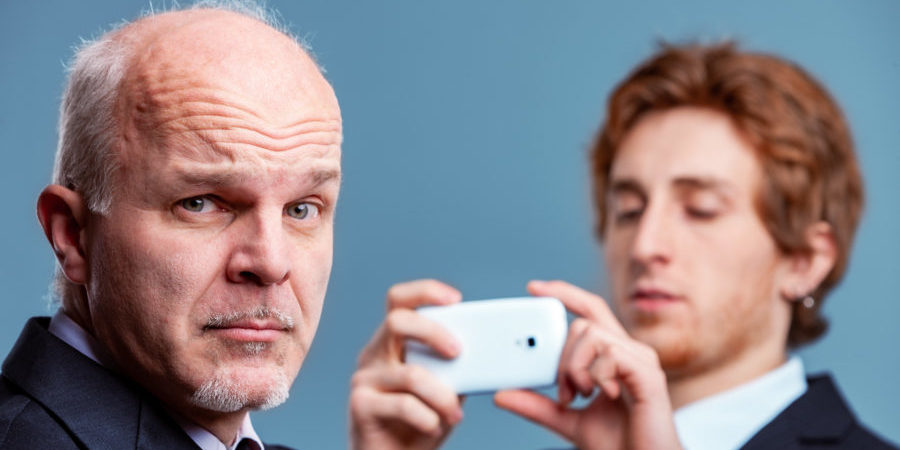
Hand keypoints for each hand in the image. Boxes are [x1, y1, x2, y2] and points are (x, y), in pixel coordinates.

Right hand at [349, 279, 465, 449]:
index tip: (456, 300)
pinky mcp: (360, 404)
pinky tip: (435, 427)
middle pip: (397, 320)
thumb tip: (481, 351)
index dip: (425, 291)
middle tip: (459, 352)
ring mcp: (364, 378)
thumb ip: (453, 367)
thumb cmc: (420, 422)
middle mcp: (374, 354)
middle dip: (434, 332)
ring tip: (455, 413)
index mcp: (393, 343)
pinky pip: (403, 404)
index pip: (400, 300)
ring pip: (411, 373)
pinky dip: (428, 417)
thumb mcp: (443, 388)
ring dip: (442, 395)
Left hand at [494, 280, 680, 449]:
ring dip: (575, 367)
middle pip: (583, 323)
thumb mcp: (566, 420)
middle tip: (564, 392)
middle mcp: (629, 352)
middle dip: (562, 356)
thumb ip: (538, 405)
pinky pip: (609, 355)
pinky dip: (596, 375)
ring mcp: (641, 361)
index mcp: (613, 357)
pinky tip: (603, 396)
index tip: (534, 288)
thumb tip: (502, 394)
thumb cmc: (617, 444)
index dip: (564, 293)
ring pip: (592, 335)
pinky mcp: (649, 374)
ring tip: (581, 395)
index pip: (589, 310)